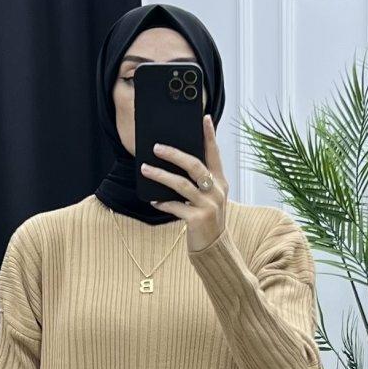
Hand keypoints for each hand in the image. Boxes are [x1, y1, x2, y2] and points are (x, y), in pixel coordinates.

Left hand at [139, 113, 228, 253]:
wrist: (214, 250)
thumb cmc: (206, 220)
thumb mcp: (208, 199)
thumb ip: (199, 183)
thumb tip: (174, 163)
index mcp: (221, 183)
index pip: (215, 155)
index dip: (210, 136)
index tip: (204, 118)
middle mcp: (218, 192)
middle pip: (195, 166)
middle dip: (174, 154)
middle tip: (156, 147)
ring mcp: (209, 206)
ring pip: (181, 184)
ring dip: (161, 175)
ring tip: (145, 169)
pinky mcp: (198, 219)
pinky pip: (176, 206)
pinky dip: (163, 202)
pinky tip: (154, 200)